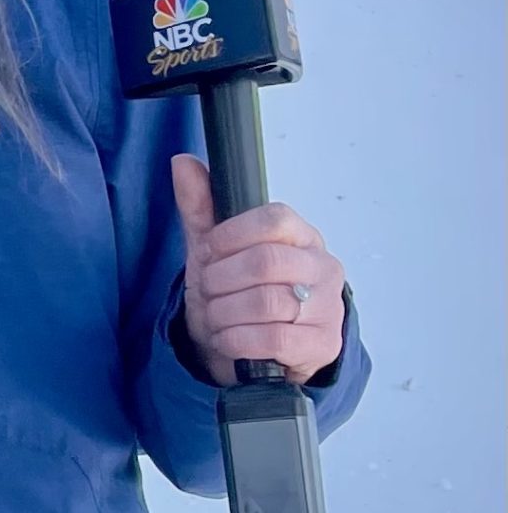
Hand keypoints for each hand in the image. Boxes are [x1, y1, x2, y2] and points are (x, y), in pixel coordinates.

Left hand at [172, 156, 346, 385]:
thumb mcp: (213, 248)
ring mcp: (328, 308)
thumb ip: (200, 206)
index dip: (231, 235)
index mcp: (302, 237)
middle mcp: (323, 268)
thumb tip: (183, 162)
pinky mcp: (323, 346)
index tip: (209, 251)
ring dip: (224, 313)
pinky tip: (229, 338)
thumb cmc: (236, 291)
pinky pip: (273, 339)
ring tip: (217, 317)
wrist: (252, 350)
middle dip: (221, 279)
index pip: (275, 219)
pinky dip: (236, 340)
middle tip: (208, 290)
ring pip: (266, 302)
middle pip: (266, 262)